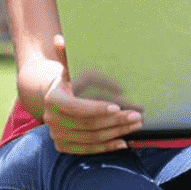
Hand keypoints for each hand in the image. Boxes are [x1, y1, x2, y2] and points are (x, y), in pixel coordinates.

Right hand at [43, 35, 142, 154]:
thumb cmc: (71, 79)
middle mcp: (52, 120)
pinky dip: (107, 147)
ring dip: (116, 132)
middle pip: (89, 124)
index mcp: (53, 99)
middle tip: (138, 115)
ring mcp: (57, 135)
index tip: (118, 105)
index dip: (97, 108)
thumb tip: (59, 39)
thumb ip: (68, 55)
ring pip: (91, 138)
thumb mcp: (71, 67)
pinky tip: (124, 142)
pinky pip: (88, 150)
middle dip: (116, 120)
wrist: (55, 97)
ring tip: (137, 124)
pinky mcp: (64, 146)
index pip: (76, 107)